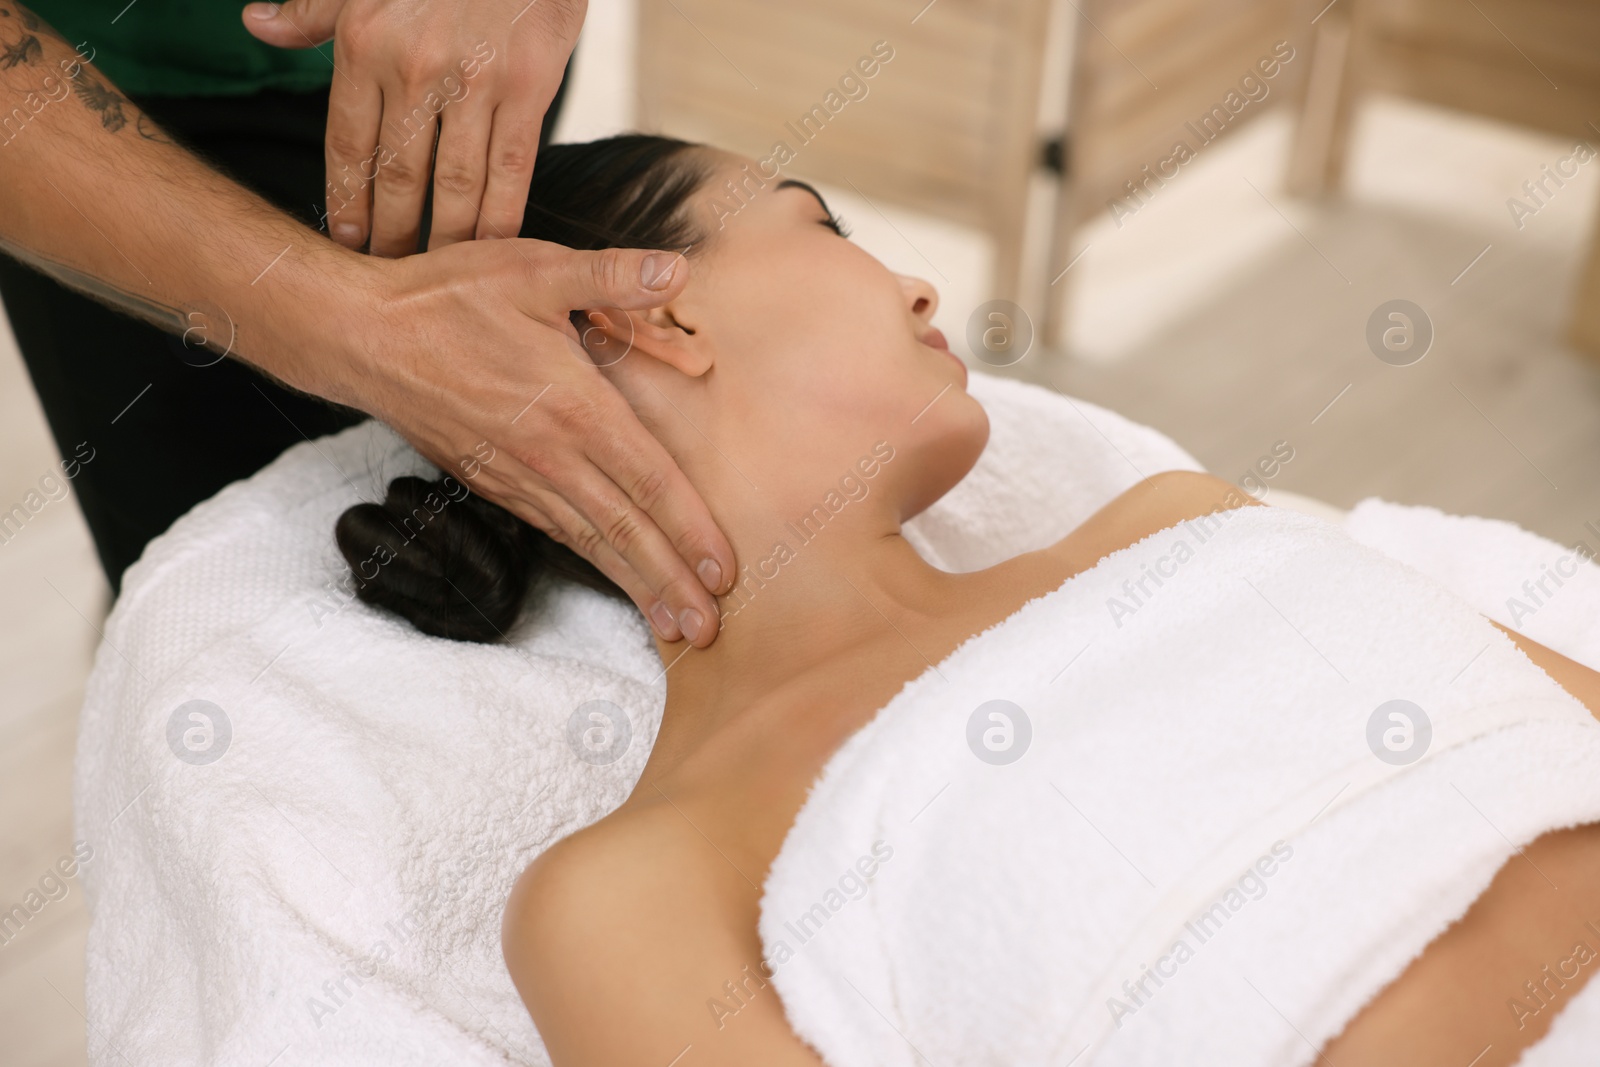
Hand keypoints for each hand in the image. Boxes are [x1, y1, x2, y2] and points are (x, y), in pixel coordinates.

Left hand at [243, 0, 582, 256]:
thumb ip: (313, 10)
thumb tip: (256, 24)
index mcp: (366, 44)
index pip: (349, 146)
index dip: (346, 203)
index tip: (346, 242)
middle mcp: (415, 69)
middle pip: (398, 178)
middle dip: (391, 236)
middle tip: (388, 277)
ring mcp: (475, 83)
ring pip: (454, 186)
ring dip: (443, 241)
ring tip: (436, 277)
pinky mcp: (529, 89)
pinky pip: (511, 171)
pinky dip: (502, 218)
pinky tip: (494, 251)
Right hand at [324, 238, 734, 645]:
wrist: (361, 337)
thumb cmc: (448, 297)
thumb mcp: (535, 268)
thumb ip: (610, 274)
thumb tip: (678, 267)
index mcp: (573, 406)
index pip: (649, 480)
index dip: (691, 530)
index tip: (724, 573)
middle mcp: (549, 454)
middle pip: (625, 530)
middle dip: (670, 583)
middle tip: (709, 633)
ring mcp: (518, 476)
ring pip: (590, 542)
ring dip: (635, 586)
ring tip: (673, 626)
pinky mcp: (494, 483)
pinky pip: (555, 531)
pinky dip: (592, 562)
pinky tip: (615, 578)